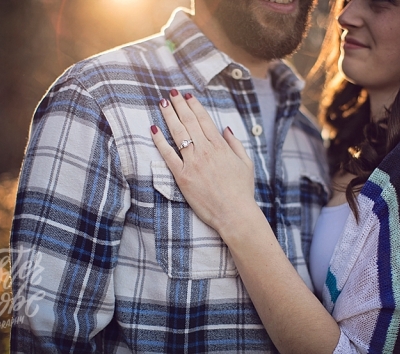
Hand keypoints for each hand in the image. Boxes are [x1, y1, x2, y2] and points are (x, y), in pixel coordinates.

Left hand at [150, 90, 256, 233]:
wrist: (234, 213)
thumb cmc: (242, 190)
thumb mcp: (246, 163)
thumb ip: (235, 144)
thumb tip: (225, 129)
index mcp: (220, 146)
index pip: (204, 120)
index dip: (194, 106)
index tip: (187, 96)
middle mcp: (205, 151)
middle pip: (189, 122)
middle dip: (179, 105)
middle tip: (171, 93)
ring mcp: (192, 163)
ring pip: (178, 133)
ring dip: (169, 116)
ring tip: (162, 103)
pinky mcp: (182, 177)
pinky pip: (168, 155)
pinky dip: (160, 141)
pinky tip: (154, 129)